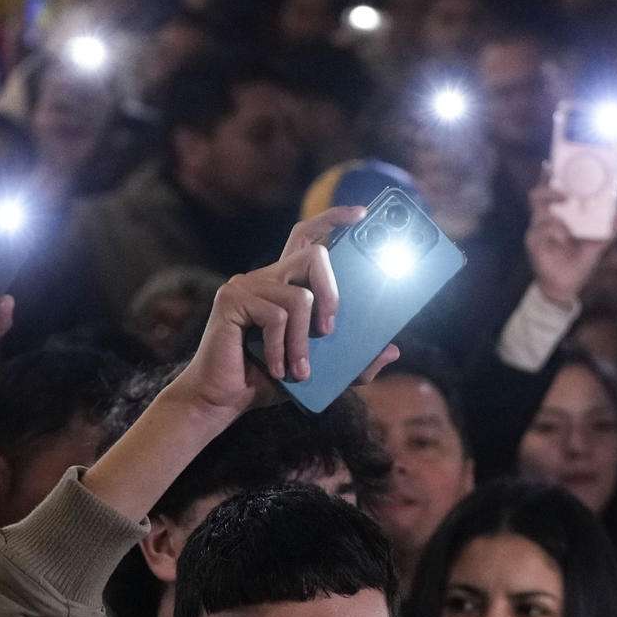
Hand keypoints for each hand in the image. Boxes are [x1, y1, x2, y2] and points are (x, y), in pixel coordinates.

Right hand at [165, 206, 397, 419]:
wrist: (223, 400)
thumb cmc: (266, 381)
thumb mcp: (320, 372)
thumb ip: (353, 363)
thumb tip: (393, 350)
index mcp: (285, 284)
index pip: (308, 237)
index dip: (333, 220)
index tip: (362, 215)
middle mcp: (266, 276)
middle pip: (313, 254)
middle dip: (333, 291)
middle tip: (330, 330)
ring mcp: (247, 284)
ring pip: (299, 297)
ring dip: (303, 341)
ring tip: (300, 370)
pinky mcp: (232, 299)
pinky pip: (276, 315)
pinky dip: (282, 347)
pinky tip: (277, 369)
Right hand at [524, 174, 609, 308]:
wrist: (565, 287)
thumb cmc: (578, 263)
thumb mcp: (597, 245)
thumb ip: (609, 231)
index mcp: (559, 216)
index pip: (551, 192)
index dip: (550, 177)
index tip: (553, 163)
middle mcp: (545, 219)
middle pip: (538, 195)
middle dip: (550, 188)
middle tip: (565, 193)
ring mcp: (537, 230)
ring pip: (540, 211)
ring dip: (555, 214)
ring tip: (565, 223)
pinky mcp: (533, 242)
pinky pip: (541, 230)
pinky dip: (555, 231)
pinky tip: (562, 240)